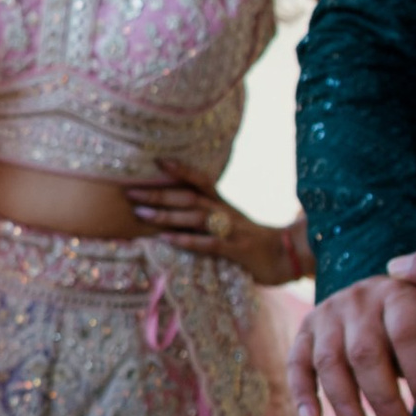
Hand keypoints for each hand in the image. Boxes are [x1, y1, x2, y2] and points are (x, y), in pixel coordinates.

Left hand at [124, 164, 295, 285]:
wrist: (286, 255)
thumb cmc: (251, 239)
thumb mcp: (229, 221)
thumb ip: (207, 214)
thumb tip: (175, 210)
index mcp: (222, 204)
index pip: (200, 180)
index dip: (180, 169)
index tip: (157, 160)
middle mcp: (224, 212)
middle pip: (188, 197)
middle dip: (158, 194)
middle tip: (129, 191)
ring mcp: (230, 230)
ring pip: (194, 218)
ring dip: (165, 215)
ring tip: (140, 213)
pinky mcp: (235, 250)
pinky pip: (208, 243)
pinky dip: (186, 240)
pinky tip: (166, 239)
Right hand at [288, 275, 415, 415]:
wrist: (385, 299)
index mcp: (397, 292)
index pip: (406, 332)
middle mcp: (357, 300)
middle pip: (365, 353)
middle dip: (384, 400)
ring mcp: (326, 315)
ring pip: (330, 363)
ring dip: (345, 405)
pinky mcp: (305, 333)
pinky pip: (297, 364)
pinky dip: (302, 393)